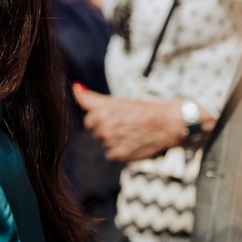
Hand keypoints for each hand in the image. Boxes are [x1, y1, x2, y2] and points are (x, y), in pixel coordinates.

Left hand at [73, 83, 188, 160]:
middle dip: (106, 129)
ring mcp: (110, 142)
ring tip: (130, 133)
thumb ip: (90, 97)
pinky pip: (110, 154)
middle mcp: (103, 127)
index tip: (115, 117)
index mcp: (101, 112)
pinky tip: (131, 143)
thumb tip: (75, 87)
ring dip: (113, 140)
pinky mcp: (118, 154)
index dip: (101, 118)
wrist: (167, 124)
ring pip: (103, 143)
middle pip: (95, 132)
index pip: (89, 120)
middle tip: (125, 124)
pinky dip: (119, 150)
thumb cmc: (143, 110)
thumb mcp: (117, 100)